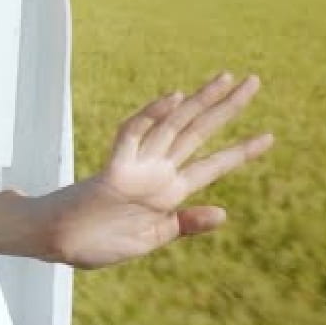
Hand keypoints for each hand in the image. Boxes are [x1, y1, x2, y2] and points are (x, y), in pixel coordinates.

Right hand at [41, 73, 274, 269]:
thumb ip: (184, 224)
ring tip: (227, 79)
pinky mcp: (112, 170)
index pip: (212, 165)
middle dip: (226, 108)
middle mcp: (157, 173)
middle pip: (197, 133)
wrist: (56, 245)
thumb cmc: (97, 242)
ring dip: (199, 102)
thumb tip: (223, 213)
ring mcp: (136, 168)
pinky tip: (172, 99)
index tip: (269, 137)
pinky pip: (132, 137)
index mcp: (169, 192)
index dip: (241, 151)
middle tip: (254, 81)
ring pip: (172, 126)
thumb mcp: (150, 239)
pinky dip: (150, 117)